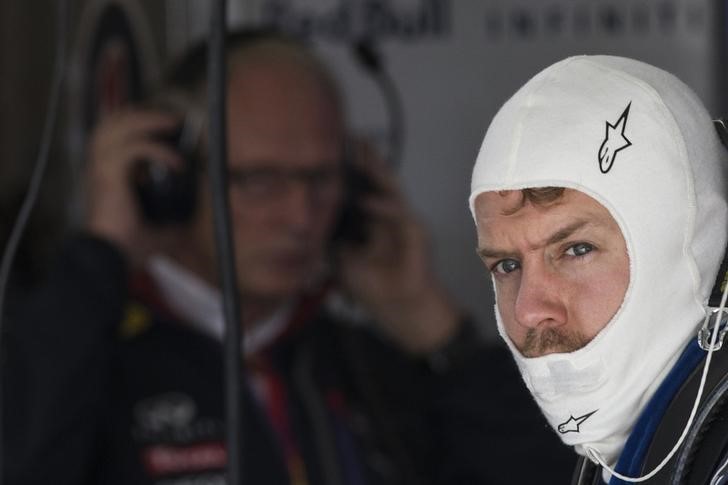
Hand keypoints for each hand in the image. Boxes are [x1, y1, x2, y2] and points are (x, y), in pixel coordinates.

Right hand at [85, 108, 182, 263]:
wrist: (107, 258)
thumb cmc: (126, 247)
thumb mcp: (159, 229)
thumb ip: (174, 221)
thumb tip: (197, 223)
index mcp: (106, 173)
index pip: (114, 133)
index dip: (138, 124)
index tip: (167, 128)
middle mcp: (99, 166)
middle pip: (113, 121)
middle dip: (144, 114)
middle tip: (172, 120)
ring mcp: (101, 168)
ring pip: (120, 125)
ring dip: (148, 120)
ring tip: (172, 123)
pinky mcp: (109, 175)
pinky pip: (135, 149)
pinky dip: (158, 150)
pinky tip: (177, 163)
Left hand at [336, 142, 459, 353]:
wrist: (399, 309)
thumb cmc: (374, 287)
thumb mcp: (341, 262)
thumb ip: (330, 240)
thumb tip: (310, 221)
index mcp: (370, 221)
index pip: (359, 189)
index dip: (349, 171)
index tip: (334, 151)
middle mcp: (387, 216)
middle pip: (376, 181)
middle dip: (364, 160)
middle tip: (352, 137)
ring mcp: (403, 221)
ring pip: (389, 189)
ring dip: (376, 170)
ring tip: (363, 151)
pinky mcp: (416, 232)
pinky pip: (399, 214)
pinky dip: (382, 207)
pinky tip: (367, 200)